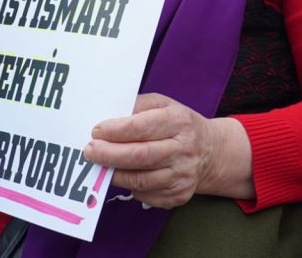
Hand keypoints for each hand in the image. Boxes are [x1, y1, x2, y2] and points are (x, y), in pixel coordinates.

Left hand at [83, 93, 253, 207]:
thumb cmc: (180, 125)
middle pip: (140, 156)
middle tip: (89, 151)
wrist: (212, 152)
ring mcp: (183, 175)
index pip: (143, 127)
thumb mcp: (165, 105)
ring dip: (114, 173)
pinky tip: (124, 175)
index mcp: (180, 122)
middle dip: (109, 154)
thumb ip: (138, 106)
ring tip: (101, 165)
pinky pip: (144, 195)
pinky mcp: (178, 195)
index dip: (116, 130)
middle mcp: (184, 149)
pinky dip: (129, 187)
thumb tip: (108, 114)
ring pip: (139, 180)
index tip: (97, 131)